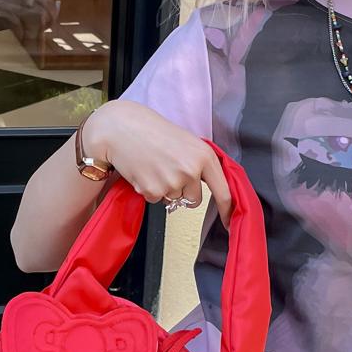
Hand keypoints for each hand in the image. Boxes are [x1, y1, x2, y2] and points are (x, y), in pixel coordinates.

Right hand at [85, 100, 232, 228]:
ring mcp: (172, 182)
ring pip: (173, 201)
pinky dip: (149, 190)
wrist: (122, 129)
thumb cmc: (153, 133)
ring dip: (164, 189)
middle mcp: (191, 170)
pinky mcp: (154, 191)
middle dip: (183, 192)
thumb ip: (201, 165)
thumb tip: (211, 188)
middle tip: (168, 170)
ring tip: (154, 167)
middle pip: (194, 200)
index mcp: (204, 155)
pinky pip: (156, 200)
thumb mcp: (187, 143)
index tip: (229, 222)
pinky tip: (144, 172)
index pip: (223, 191)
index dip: (226, 210)